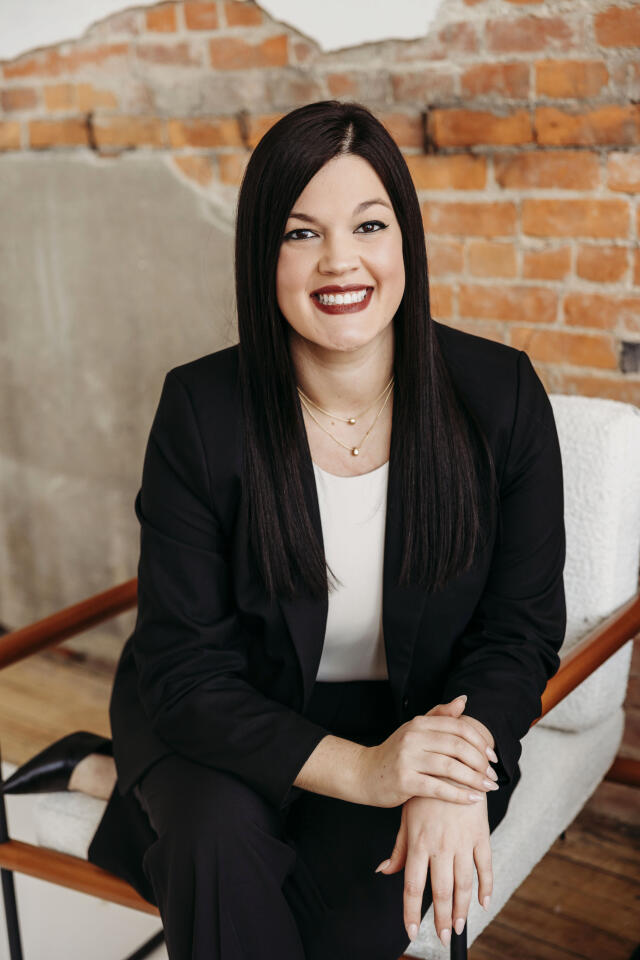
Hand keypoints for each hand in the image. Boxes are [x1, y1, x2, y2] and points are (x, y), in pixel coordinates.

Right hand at [359, 695, 498, 807]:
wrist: (364, 773)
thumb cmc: (395, 753)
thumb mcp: (415, 729)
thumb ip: (439, 715)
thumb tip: (463, 700)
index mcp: (419, 723)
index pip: (458, 727)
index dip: (480, 742)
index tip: (492, 757)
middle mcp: (413, 737)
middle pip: (457, 746)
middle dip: (481, 762)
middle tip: (493, 776)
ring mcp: (407, 759)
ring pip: (450, 768)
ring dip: (474, 780)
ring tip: (488, 788)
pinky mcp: (404, 781)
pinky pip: (438, 788)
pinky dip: (459, 795)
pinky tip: (473, 800)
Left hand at [375, 789, 492, 947]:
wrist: (451, 763)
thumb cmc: (424, 792)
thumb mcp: (406, 817)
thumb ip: (398, 848)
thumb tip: (383, 871)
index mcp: (418, 841)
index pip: (413, 885)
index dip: (411, 911)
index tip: (411, 932)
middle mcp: (440, 845)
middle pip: (441, 891)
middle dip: (442, 918)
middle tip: (443, 937)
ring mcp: (462, 840)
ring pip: (464, 884)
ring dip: (462, 909)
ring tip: (459, 926)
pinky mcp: (480, 834)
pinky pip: (485, 866)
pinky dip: (486, 886)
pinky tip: (483, 902)